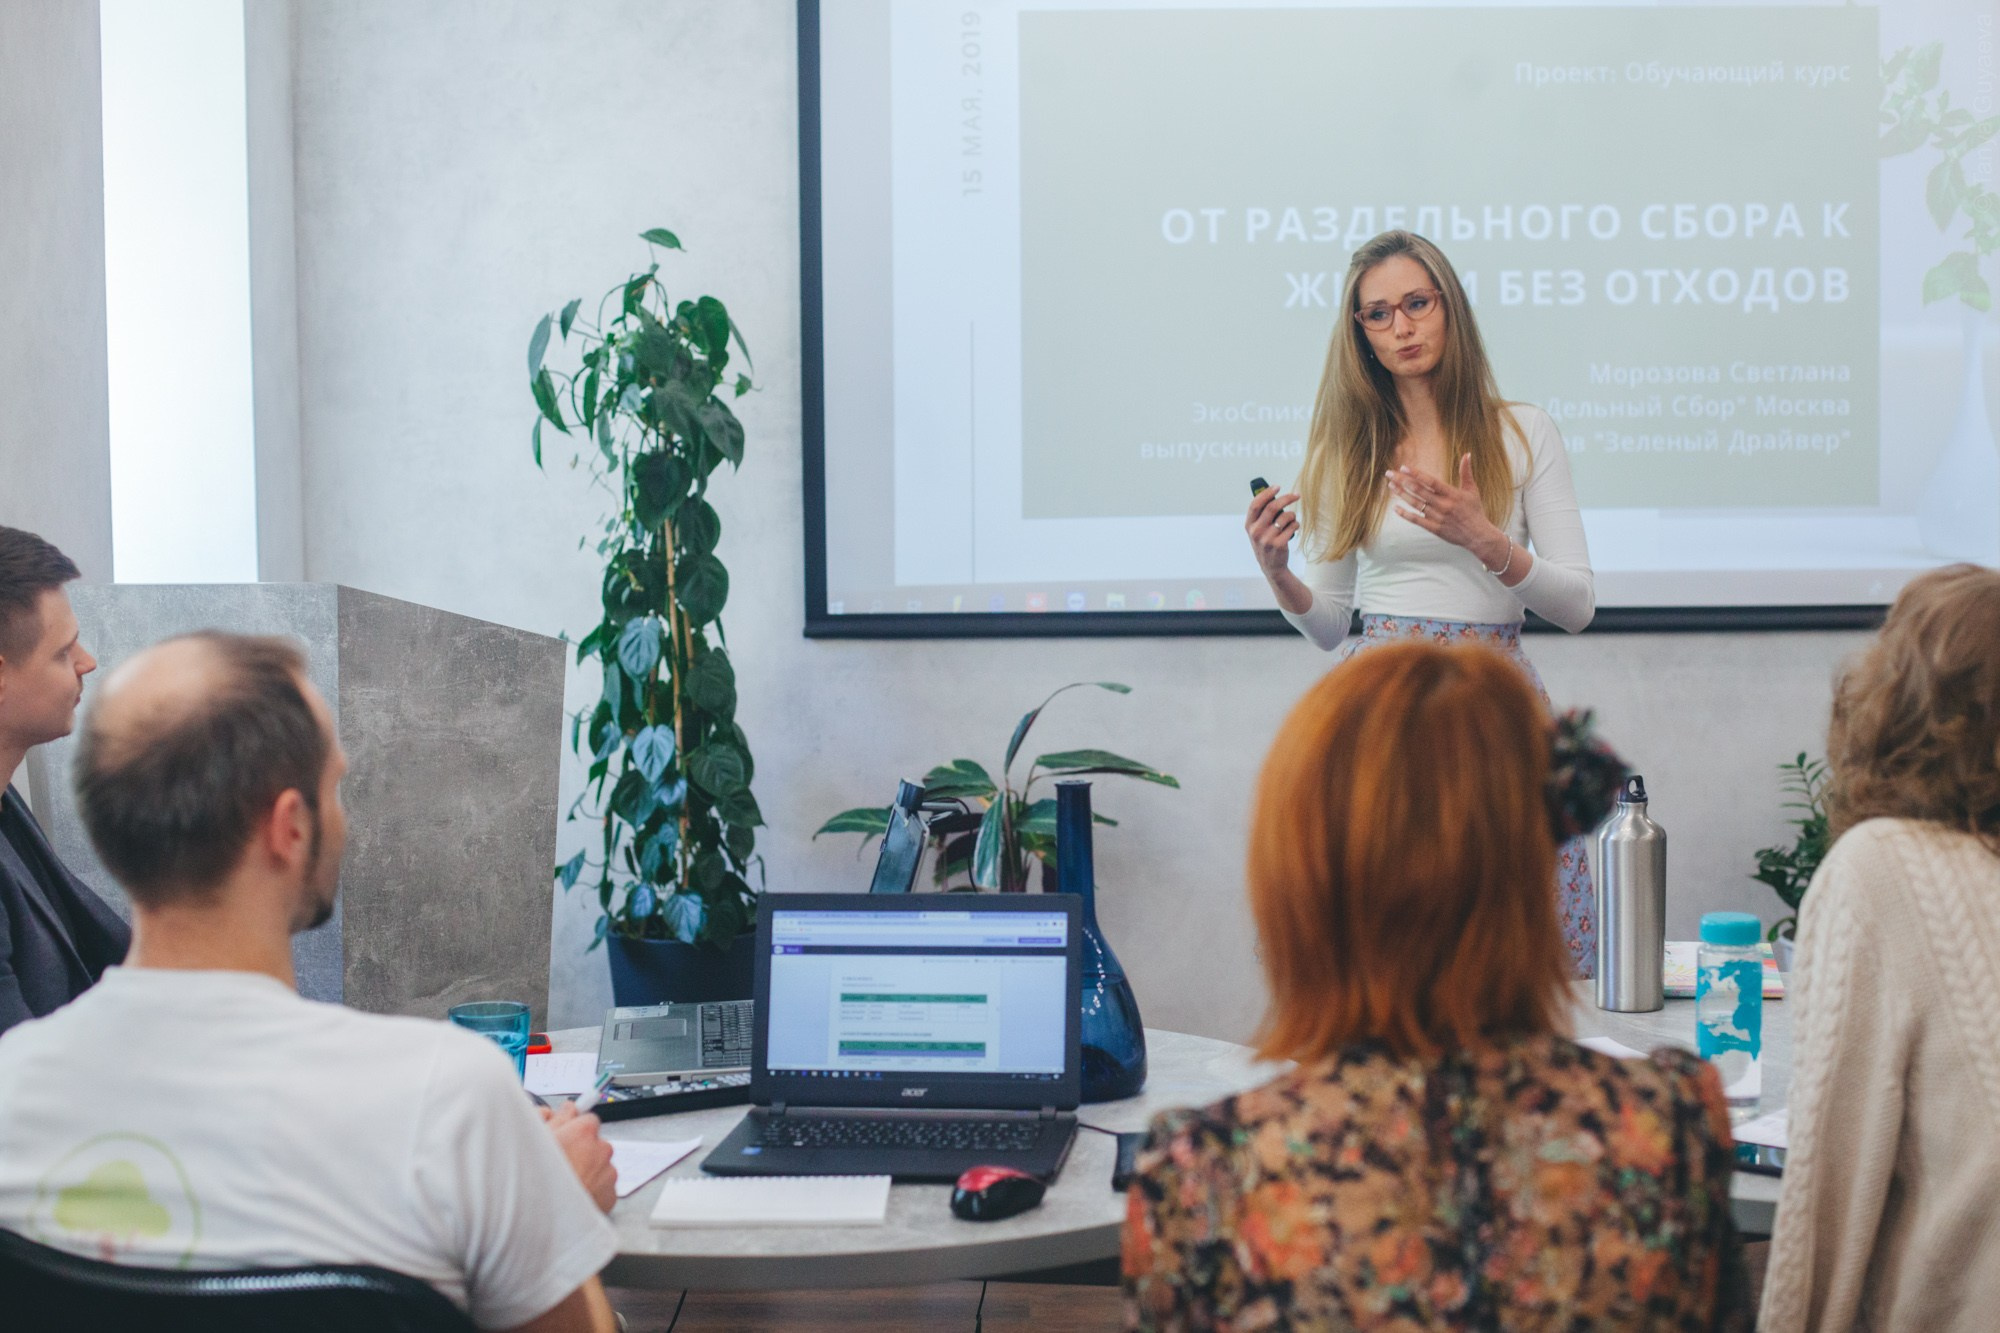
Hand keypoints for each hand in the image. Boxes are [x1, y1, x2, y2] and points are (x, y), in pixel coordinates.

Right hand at [542, 1101, 616, 1213]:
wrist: (539, 1218)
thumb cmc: (533, 1179)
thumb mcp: (534, 1137)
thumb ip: (552, 1117)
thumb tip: (564, 1109)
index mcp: (584, 1132)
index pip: (588, 1119)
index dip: (575, 1128)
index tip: (569, 1134)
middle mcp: (601, 1150)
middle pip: (595, 1143)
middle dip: (582, 1150)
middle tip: (561, 1163)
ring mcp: (608, 1174)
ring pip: (600, 1166)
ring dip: (588, 1171)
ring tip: (564, 1183)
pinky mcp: (610, 1196)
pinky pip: (603, 1187)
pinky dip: (592, 1190)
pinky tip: (573, 1195)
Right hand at [1244, 487, 1300, 577]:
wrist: (1271, 566)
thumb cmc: (1266, 543)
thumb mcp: (1258, 530)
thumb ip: (1263, 515)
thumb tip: (1274, 496)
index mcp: (1249, 525)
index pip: (1255, 504)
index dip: (1267, 493)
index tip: (1277, 487)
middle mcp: (1256, 531)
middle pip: (1272, 507)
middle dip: (1286, 498)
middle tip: (1296, 495)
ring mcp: (1267, 539)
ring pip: (1285, 516)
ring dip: (1293, 515)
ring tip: (1293, 519)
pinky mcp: (1279, 544)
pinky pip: (1292, 526)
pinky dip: (1296, 524)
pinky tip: (1294, 527)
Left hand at [1388, 456, 1508, 568]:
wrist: (1478, 535)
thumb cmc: (1475, 511)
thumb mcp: (1472, 490)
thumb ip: (1466, 472)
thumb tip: (1467, 454)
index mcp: (1452, 494)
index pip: (1431, 481)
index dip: (1416, 474)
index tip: (1404, 467)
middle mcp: (1443, 505)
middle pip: (1419, 491)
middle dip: (1402, 481)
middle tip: (1389, 474)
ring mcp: (1438, 517)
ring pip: (1415, 504)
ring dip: (1401, 494)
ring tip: (1391, 486)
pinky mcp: (1434, 528)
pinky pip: (1417, 520)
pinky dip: (1405, 514)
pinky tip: (1395, 508)